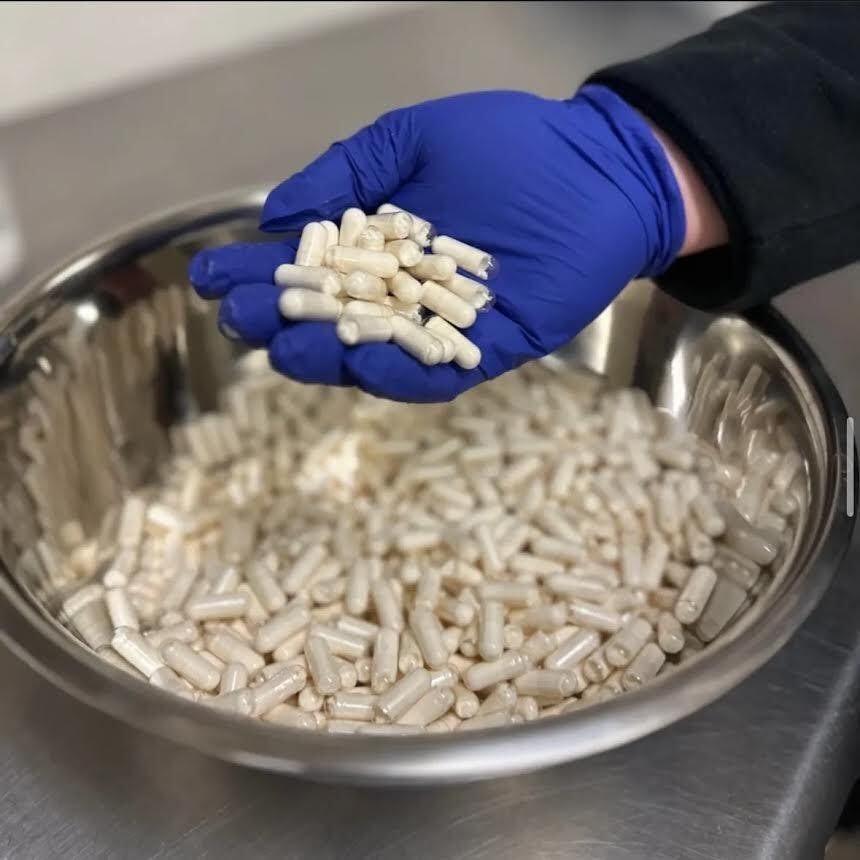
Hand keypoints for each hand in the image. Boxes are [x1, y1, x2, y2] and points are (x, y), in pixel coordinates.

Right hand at [188, 85, 684, 401]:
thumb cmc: (509, 146)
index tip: (208, 276)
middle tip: (238, 319)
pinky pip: (438, 373)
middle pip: (334, 318)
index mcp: (382, 246)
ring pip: (376, 354)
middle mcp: (405, 295)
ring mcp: (446, 327)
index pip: (310, 268)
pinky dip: (399, 375)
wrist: (597, 167)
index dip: (258, 274)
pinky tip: (358, 368)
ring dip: (327, 355)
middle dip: (282, 320)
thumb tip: (277, 215)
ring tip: (282, 348)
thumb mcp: (412, 140)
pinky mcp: (491, 349)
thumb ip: (346, 174)